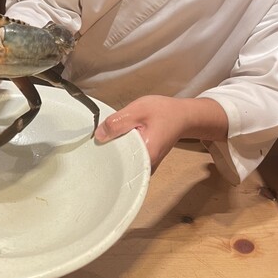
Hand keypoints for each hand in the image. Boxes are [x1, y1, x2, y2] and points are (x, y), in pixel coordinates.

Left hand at [94, 95, 227, 171]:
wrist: (183, 116)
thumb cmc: (165, 112)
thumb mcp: (138, 110)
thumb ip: (118, 122)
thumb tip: (98, 135)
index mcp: (145, 156)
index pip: (119, 163)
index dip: (104, 154)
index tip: (94, 147)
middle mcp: (146, 166)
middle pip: (119, 164)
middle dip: (108, 152)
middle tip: (96, 142)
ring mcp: (146, 165)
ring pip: (124, 161)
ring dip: (115, 150)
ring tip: (106, 140)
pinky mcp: (145, 161)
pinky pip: (129, 158)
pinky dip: (122, 149)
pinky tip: (116, 141)